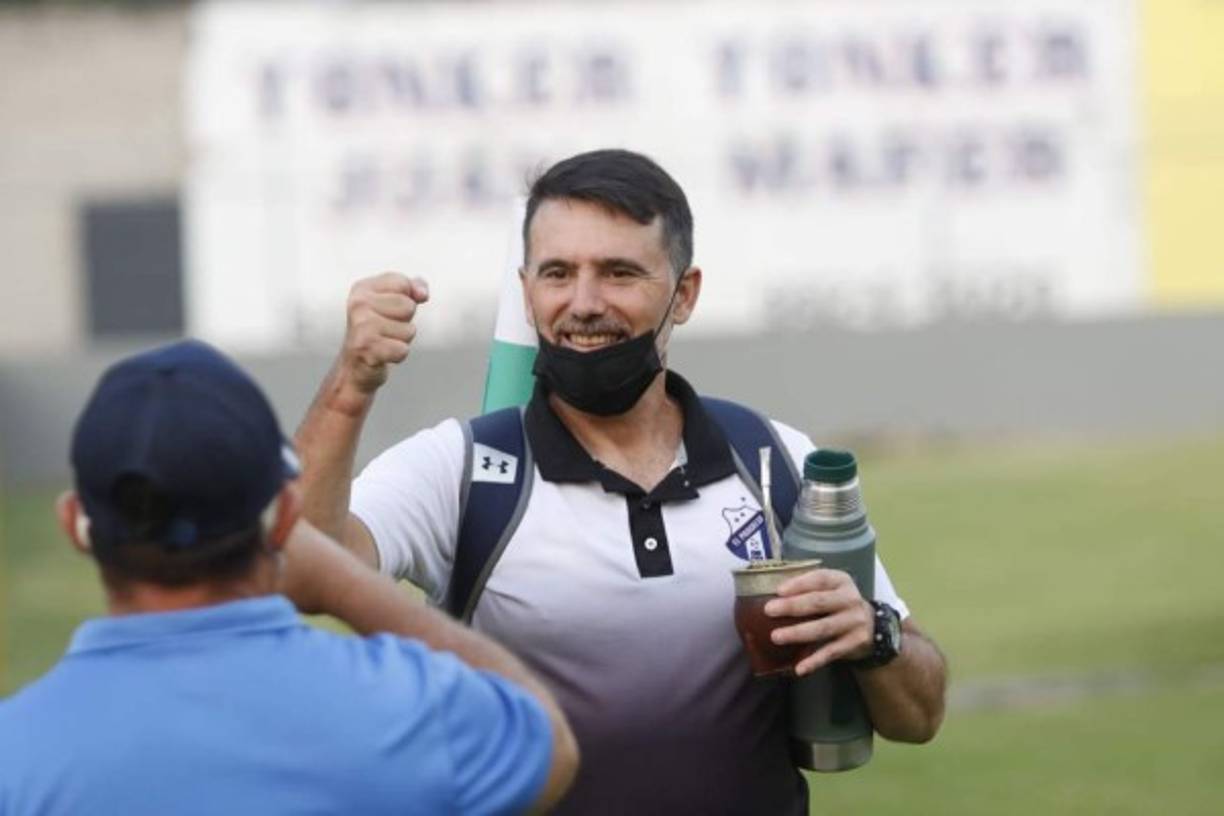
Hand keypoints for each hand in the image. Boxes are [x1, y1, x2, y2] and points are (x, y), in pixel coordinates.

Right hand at [338, 272, 429, 401]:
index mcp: (363, 288)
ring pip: (409, 330)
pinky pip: (403, 350)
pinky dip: (398, 355)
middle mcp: (358, 304)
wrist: (355, 367)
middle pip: (408, 307)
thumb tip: (423, 294)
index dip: (407, 299)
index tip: (389, 311)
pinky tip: (383, 355)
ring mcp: (361, 326)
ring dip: (402, 340)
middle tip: (385, 330)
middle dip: (405, 322)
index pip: (403, 284)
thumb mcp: (394, 302)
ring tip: (384, 342)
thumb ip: (412, 288)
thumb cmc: (379, 330)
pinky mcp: (366, 348)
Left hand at [763, 568, 873, 675]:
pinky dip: (815, 661)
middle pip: (818, 602)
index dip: (799, 584)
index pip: (820, 579)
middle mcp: (850, 599)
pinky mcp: (856, 642)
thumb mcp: (830, 590)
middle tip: (769, 611)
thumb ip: (809, 590)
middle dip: (792, 606)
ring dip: (798, 633)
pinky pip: (832, 652)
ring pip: (823, 628)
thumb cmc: (839, 605)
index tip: (779, 590)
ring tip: (776, 637)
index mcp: (841, 581)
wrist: (873, 627)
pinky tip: (799, 668)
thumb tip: (775, 597)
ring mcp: (855, 621)